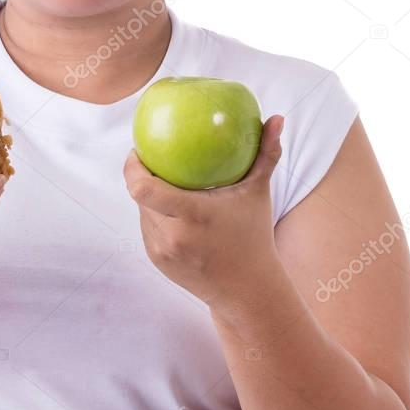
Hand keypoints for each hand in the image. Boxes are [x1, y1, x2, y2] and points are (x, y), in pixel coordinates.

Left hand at [122, 114, 284, 308]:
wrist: (248, 291)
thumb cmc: (254, 237)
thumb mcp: (259, 193)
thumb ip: (266, 154)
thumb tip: (277, 117)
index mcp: (192, 216)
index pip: (142, 188)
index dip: (132, 167)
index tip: (139, 150)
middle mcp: (172, 236)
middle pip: (138, 196)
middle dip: (140, 175)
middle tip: (150, 157)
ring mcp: (161, 251)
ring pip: (141, 211)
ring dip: (146, 195)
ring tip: (158, 177)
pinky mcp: (157, 261)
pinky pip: (147, 227)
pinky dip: (154, 214)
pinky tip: (166, 203)